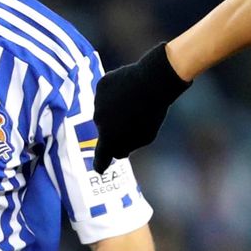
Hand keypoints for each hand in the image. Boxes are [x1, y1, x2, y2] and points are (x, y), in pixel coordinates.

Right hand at [92, 43, 190, 173]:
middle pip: (106, 130)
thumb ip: (128, 146)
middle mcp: (98, 121)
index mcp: (109, 138)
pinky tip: (129, 88)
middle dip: (115, 128)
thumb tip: (117, 150)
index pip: (101, 157)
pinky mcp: (102, 85)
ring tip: (134, 101)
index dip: (101, 163)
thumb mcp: (146, 137)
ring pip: (105, 110)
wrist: (153, 81)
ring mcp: (98, 102)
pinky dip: (115, 92)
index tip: (100, 168)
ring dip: (115, 109)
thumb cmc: (153, 112)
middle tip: (134, 119)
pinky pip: (107, 93)